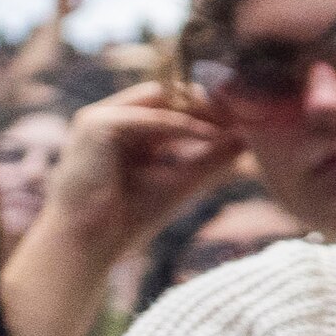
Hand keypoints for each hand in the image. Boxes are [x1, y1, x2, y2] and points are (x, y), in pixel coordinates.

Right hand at [33, 85, 241, 259]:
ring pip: (159, 97)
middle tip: (243, 114)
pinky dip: (182, 124)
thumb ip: (210, 158)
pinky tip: (210, 135)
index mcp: (125, 131)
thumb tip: (246, 139)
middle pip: (167, 93)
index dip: (206, 108)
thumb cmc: (127, 216)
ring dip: (198, 108)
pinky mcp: (98, 125)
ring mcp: (100, 118)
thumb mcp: (181, 180)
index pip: (170, 103)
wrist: (89, 242)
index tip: (243, 118)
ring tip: (232, 122)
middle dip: (206, 103)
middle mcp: (111, 119)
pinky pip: (149, 117)